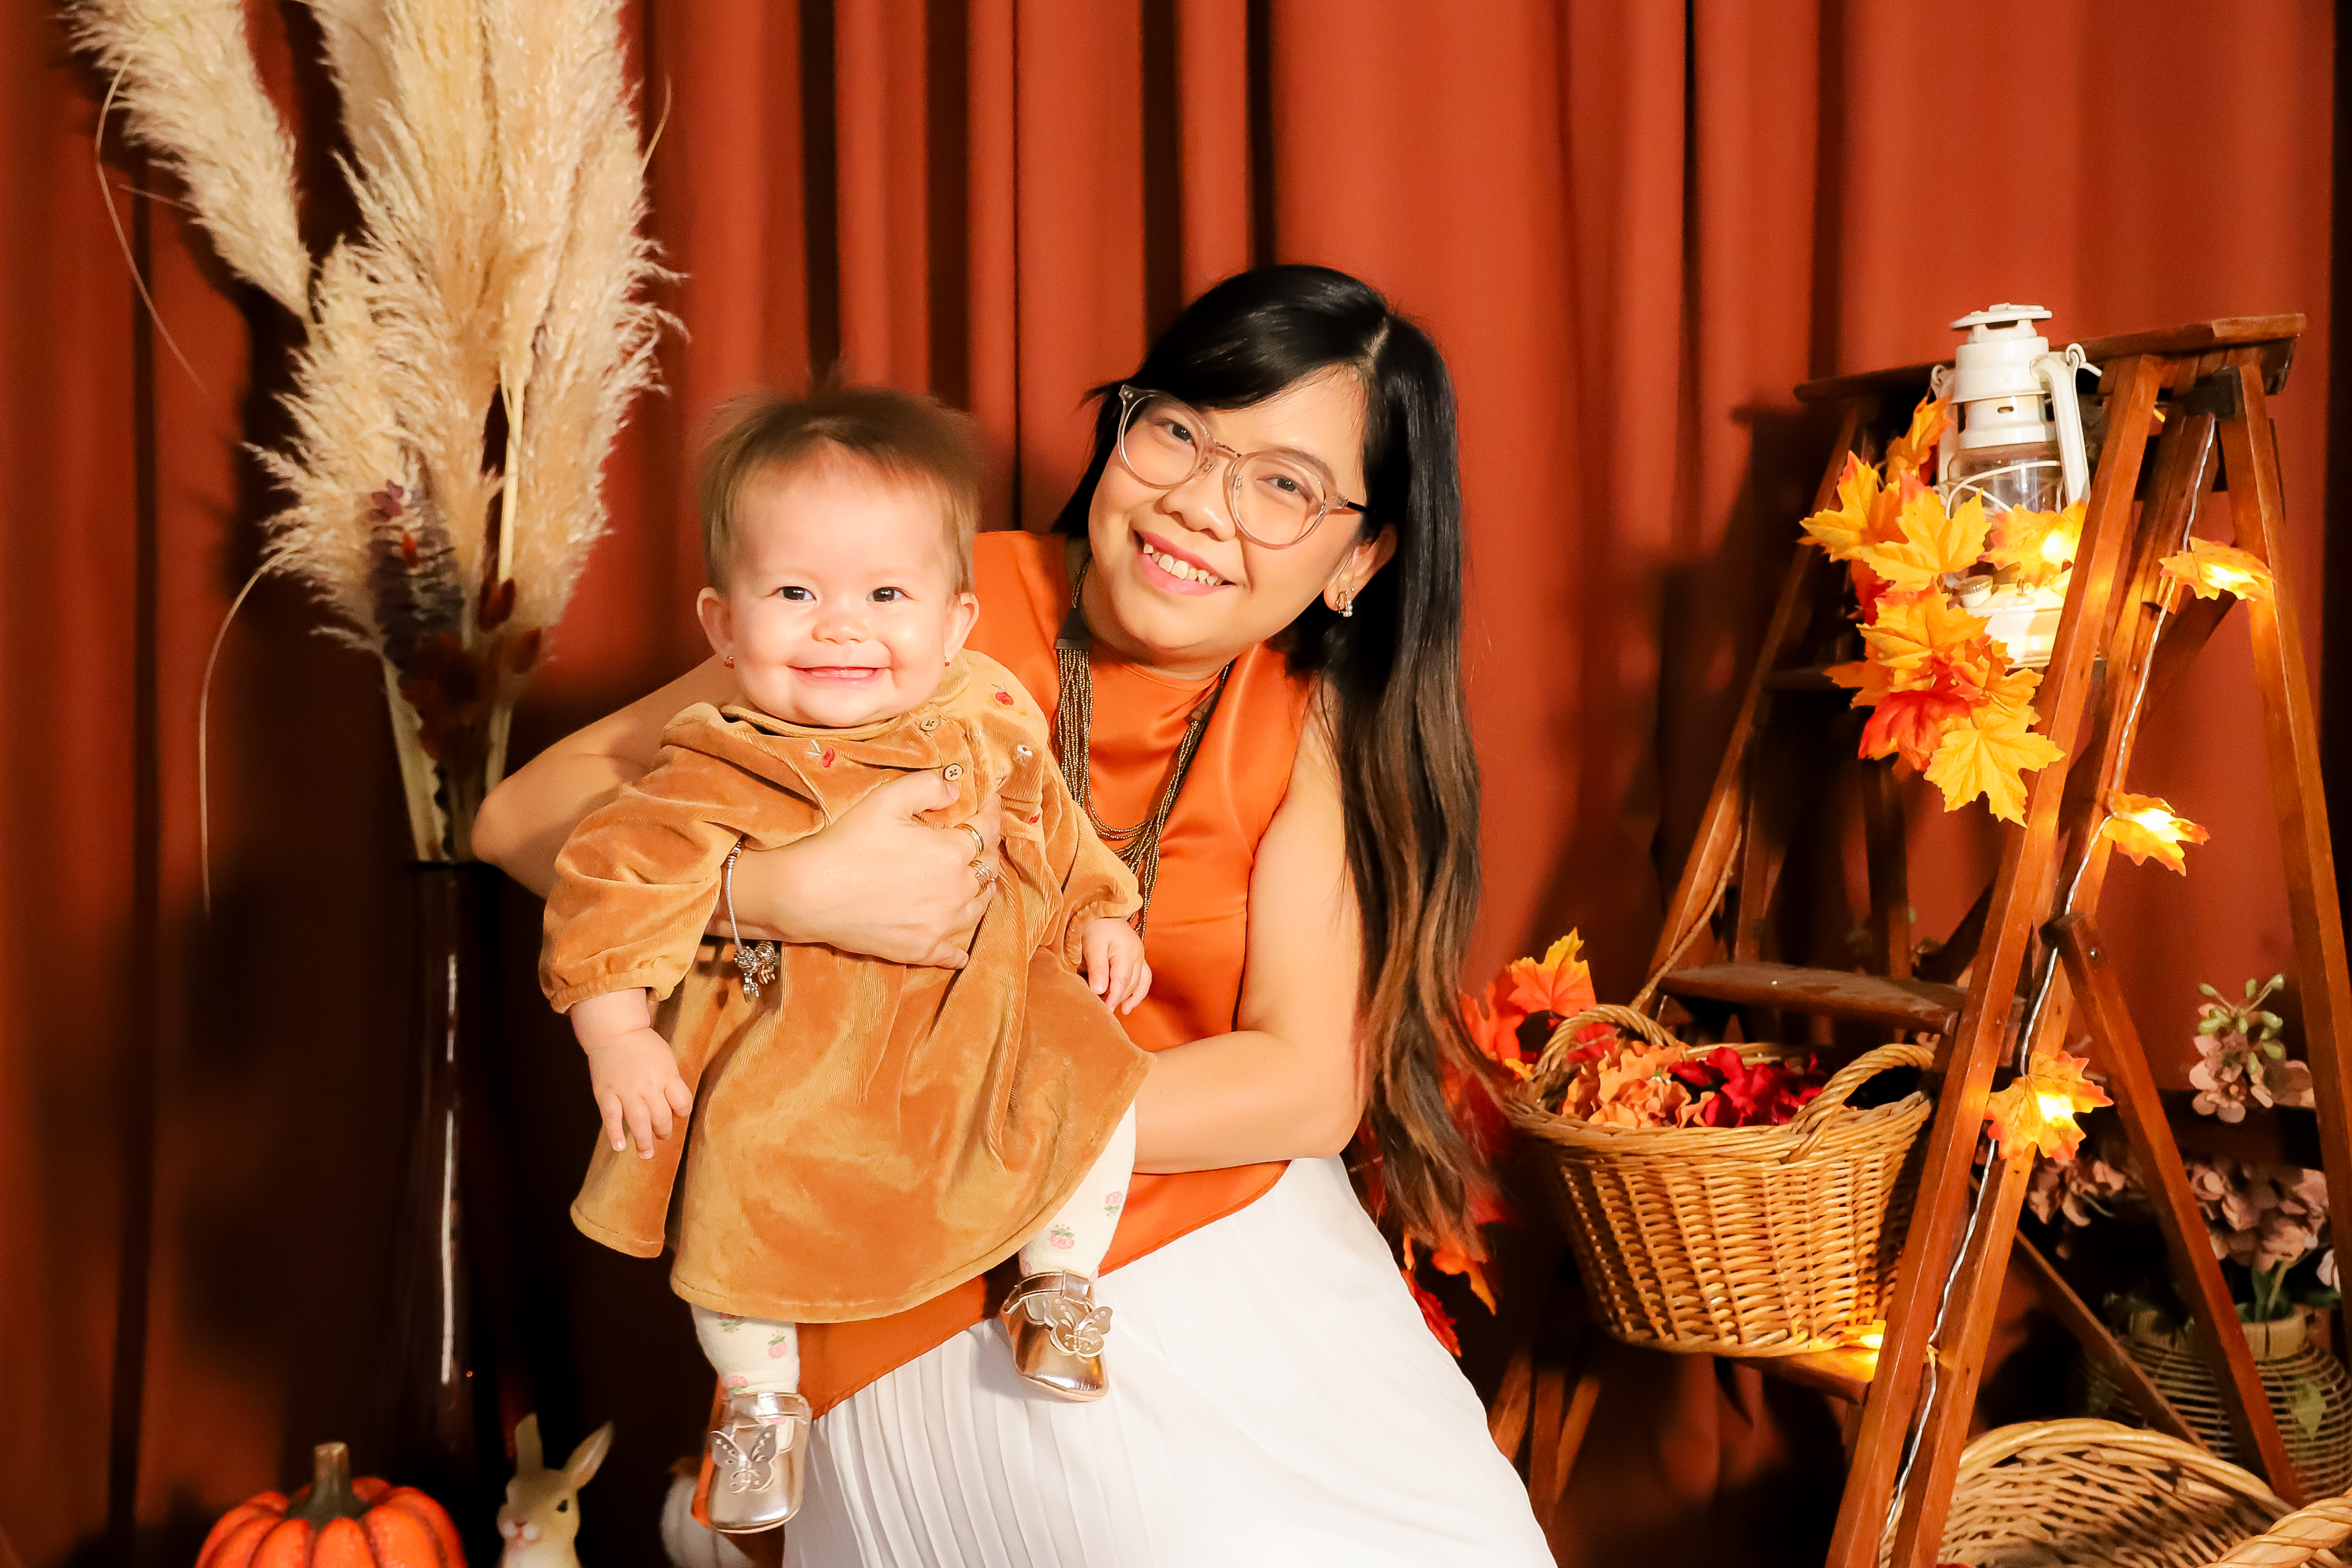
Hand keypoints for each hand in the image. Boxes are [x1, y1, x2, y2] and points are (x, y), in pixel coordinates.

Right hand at [571, 991, 694, 1157]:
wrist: (614, 1031)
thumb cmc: (643, 1046)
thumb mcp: (666, 1059)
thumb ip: (671, 1081)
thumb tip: (674, 1107)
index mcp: (667, 1074)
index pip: (682, 1102)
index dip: (682, 1113)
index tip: (678, 1115)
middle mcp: (648, 1085)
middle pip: (661, 1116)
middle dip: (664, 1130)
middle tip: (662, 1136)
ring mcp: (626, 1090)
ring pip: (638, 1121)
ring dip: (644, 1140)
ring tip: (646, 1153)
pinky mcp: (606, 1093)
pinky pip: (611, 1117)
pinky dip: (615, 1133)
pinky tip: (619, 1146)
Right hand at [725, 771, 1002, 966]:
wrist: (809, 894)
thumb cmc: (847, 842)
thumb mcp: (887, 800)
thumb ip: (928, 787)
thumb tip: (956, 789)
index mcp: (952, 851)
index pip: (987, 828)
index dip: (992, 811)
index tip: (991, 802)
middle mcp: (956, 890)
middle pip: (986, 869)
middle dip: (987, 851)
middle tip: (982, 841)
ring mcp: (941, 925)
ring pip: (976, 908)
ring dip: (980, 892)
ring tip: (977, 884)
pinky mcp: (921, 949)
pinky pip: (953, 952)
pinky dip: (959, 949)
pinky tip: (960, 950)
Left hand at [1083, 918, 1151, 1014]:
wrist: (1100, 906)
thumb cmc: (1094, 924)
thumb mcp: (1092, 945)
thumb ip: (1097, 968)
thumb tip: (1098, 991)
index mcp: (1127, 952)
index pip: (1122, 982)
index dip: (1114, 998)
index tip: (1105, 1011)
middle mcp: (1138, 955)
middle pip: (1131, 984)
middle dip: (1119, 999)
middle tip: (1104, 1010)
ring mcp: (1140, 955)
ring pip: (1141, 982)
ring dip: (1132, 997)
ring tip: (1123, 1010)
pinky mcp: (1137, 955)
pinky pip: (1143, 976)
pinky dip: (1137, 989)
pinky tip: (1130, 998)